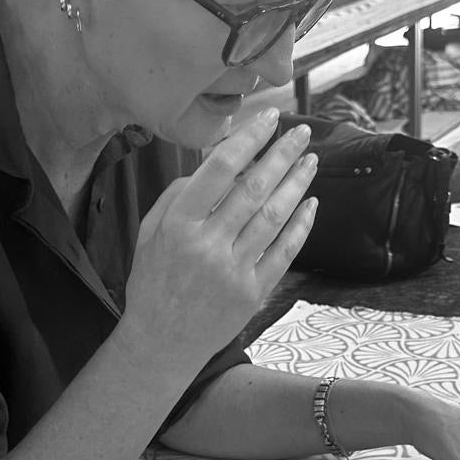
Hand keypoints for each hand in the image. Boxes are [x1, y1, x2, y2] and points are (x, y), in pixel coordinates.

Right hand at [122, 110, 317, 367]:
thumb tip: (214, 167)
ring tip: (311, 161)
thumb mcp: (148, 234)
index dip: (248, 139)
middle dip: (282, 155)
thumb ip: (176, 197)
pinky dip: (300, 225)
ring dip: (297, 184)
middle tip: (302, 132)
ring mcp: (233, 270)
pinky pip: (284, 252)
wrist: (161, 343)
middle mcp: (207, 245)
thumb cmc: (153, 283)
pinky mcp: (253, 292)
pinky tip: (311, 203)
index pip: (220, 170)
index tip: (268, 116)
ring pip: (274, 217)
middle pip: (254, 188)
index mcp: (178, 225)